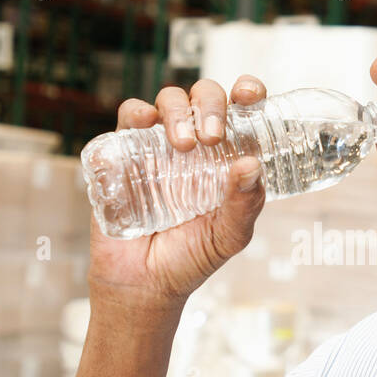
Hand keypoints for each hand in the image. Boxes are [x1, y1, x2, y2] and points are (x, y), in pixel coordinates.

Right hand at [88, 75, 267, 309]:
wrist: (142, 284)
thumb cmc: (191, 259)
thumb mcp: (229, 236)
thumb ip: (246, 205)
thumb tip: (253, 164)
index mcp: (226, 156)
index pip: (242, 111)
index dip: (248, 92)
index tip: (251, 95)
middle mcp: (195, 144)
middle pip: (204, 97)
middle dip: (211, 104)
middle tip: (212, 136)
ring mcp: (158, 145)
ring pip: (169, 100)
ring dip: (178, 109)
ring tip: (181, 144)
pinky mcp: (124, 153)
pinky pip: (129, 117)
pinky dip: (138, 112)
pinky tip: (147, 123)